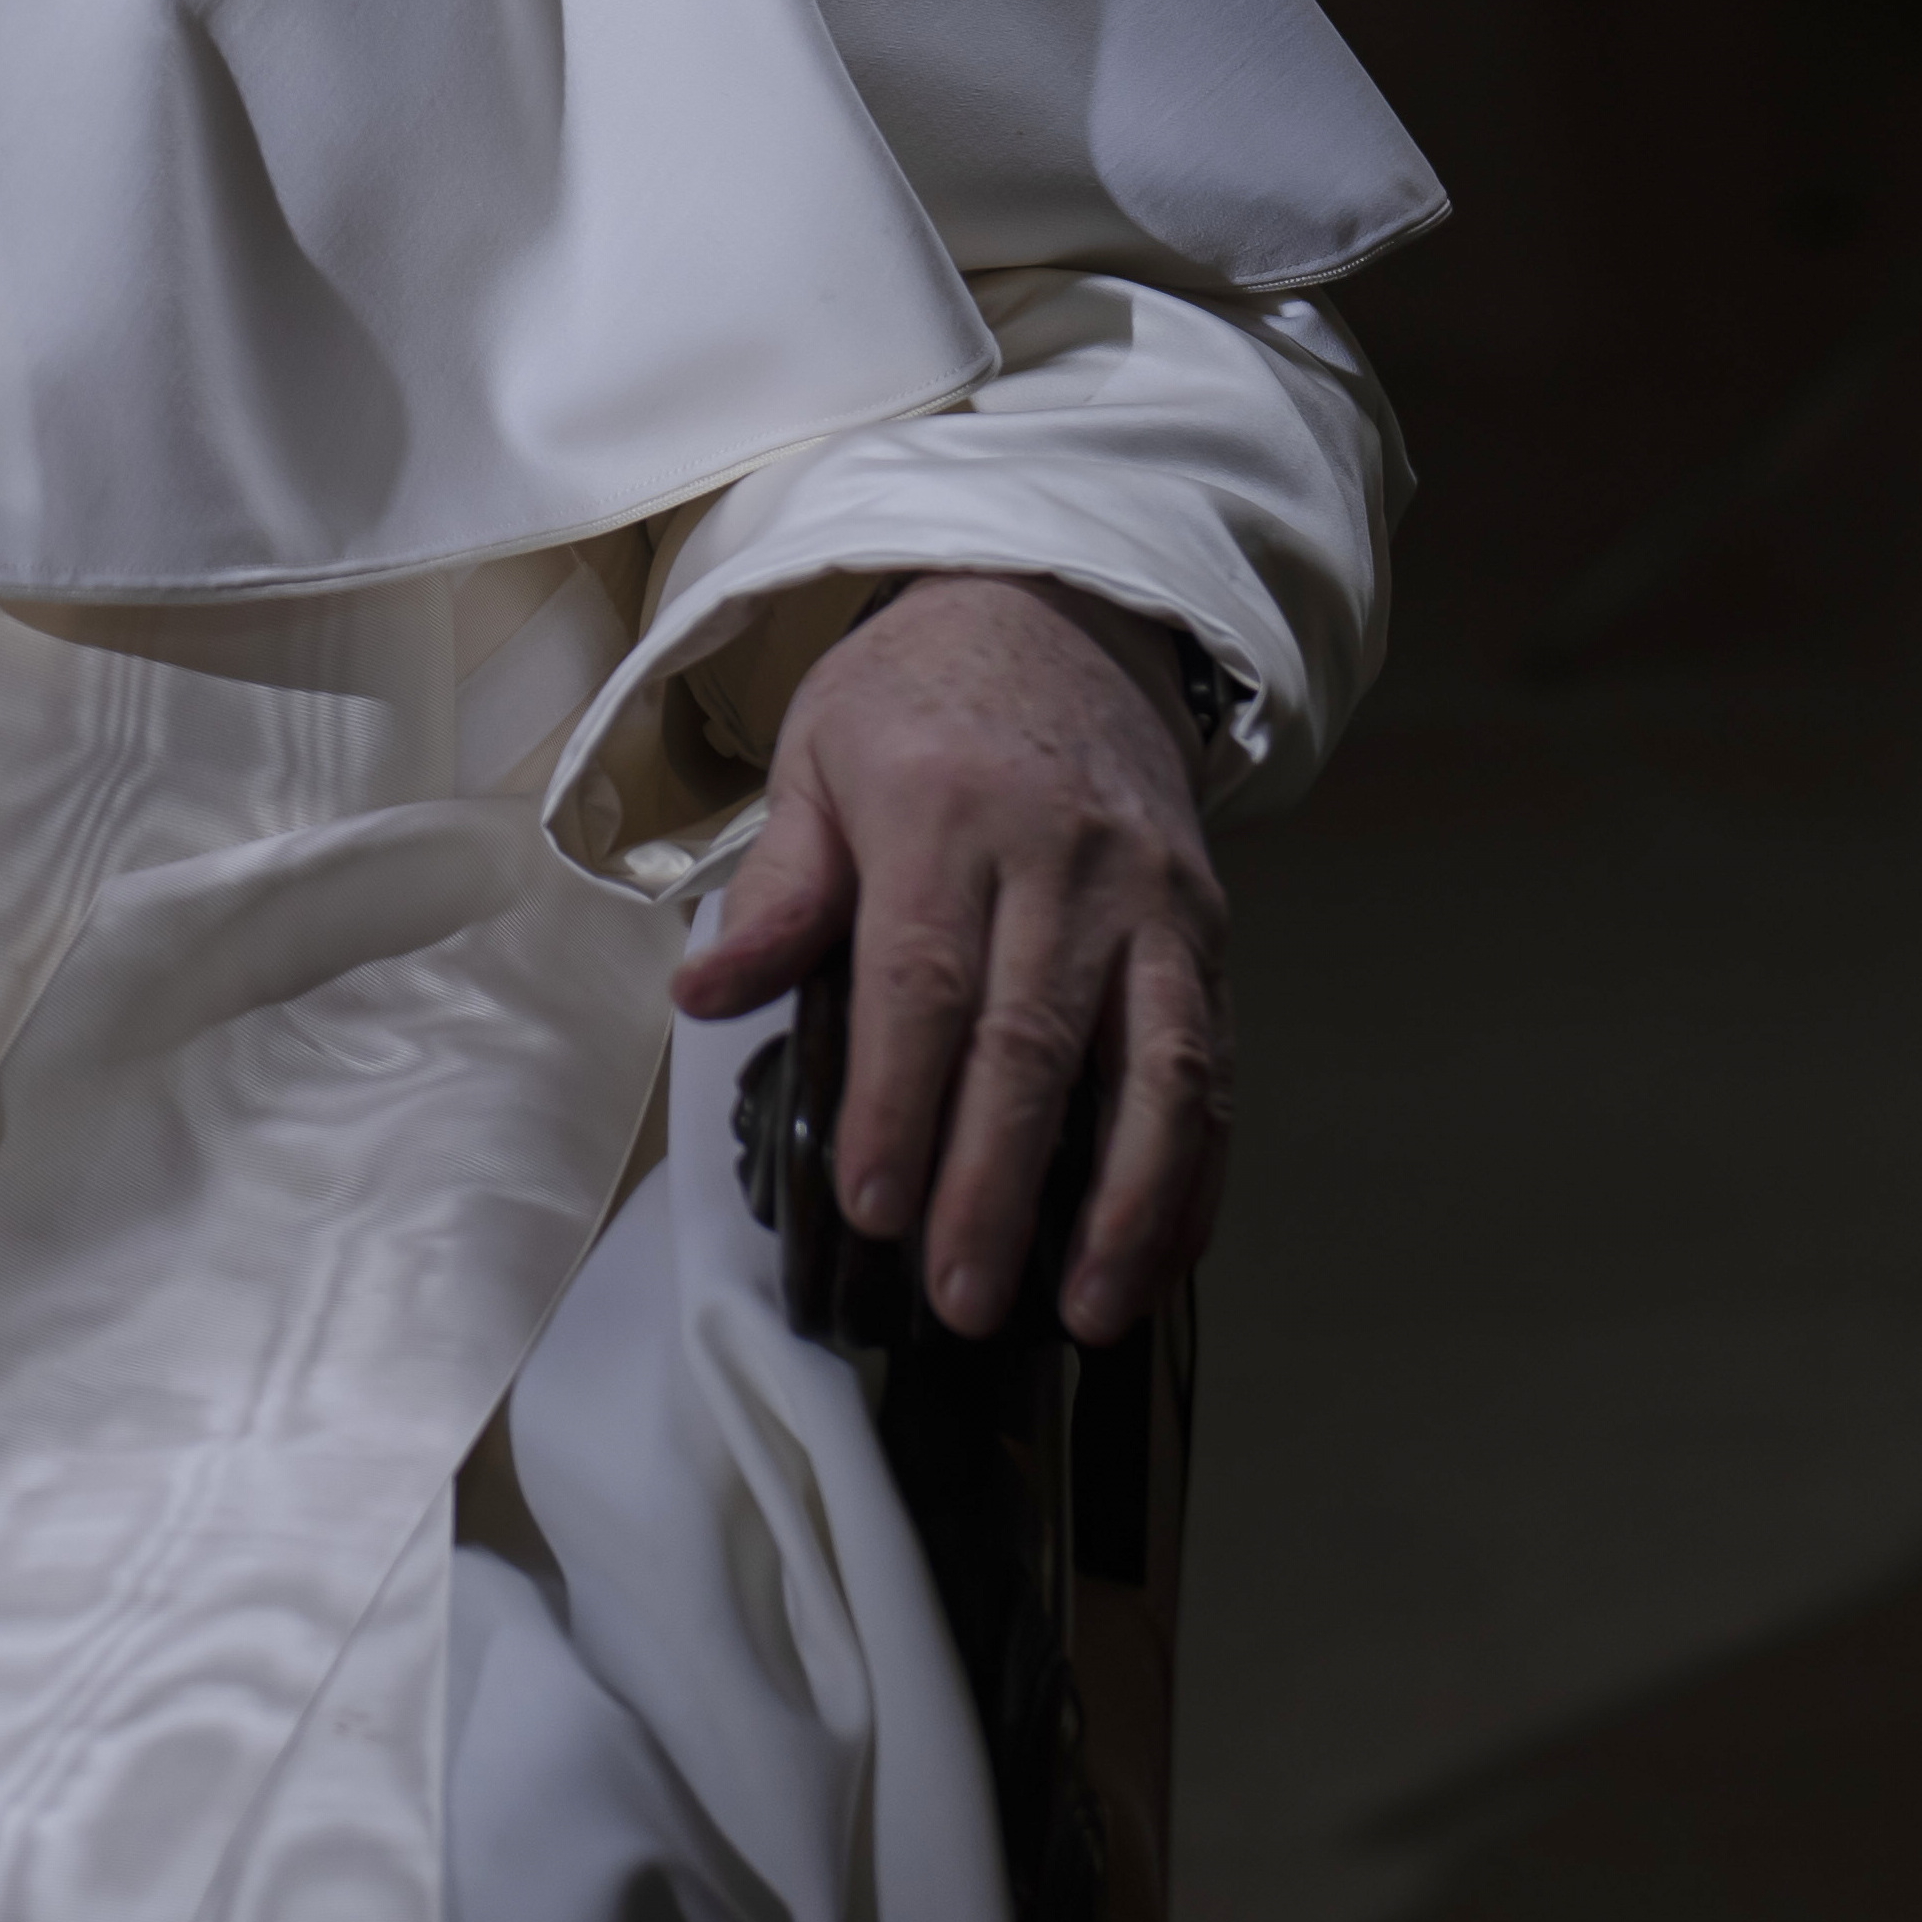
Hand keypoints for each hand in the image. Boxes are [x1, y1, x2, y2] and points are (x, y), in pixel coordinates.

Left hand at [669, 573, 1226, 1346]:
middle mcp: (1067, 863)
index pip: (924, 983)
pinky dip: (1197, 1170)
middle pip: (1034, 1043)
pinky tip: (1165, 1253)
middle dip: (999, 1181)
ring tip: (1085, 1308)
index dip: (899, 1103)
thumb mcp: (817, 757)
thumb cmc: (915, 701)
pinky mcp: (1213, 929)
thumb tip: (705, 992)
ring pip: (1158, 1069)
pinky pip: (1215, 1064)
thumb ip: (779, 886)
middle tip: (963, 1295)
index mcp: (946, 816)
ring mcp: (1155, 900)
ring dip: (1128, 1202)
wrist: (1062, 613)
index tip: (872, 1206)